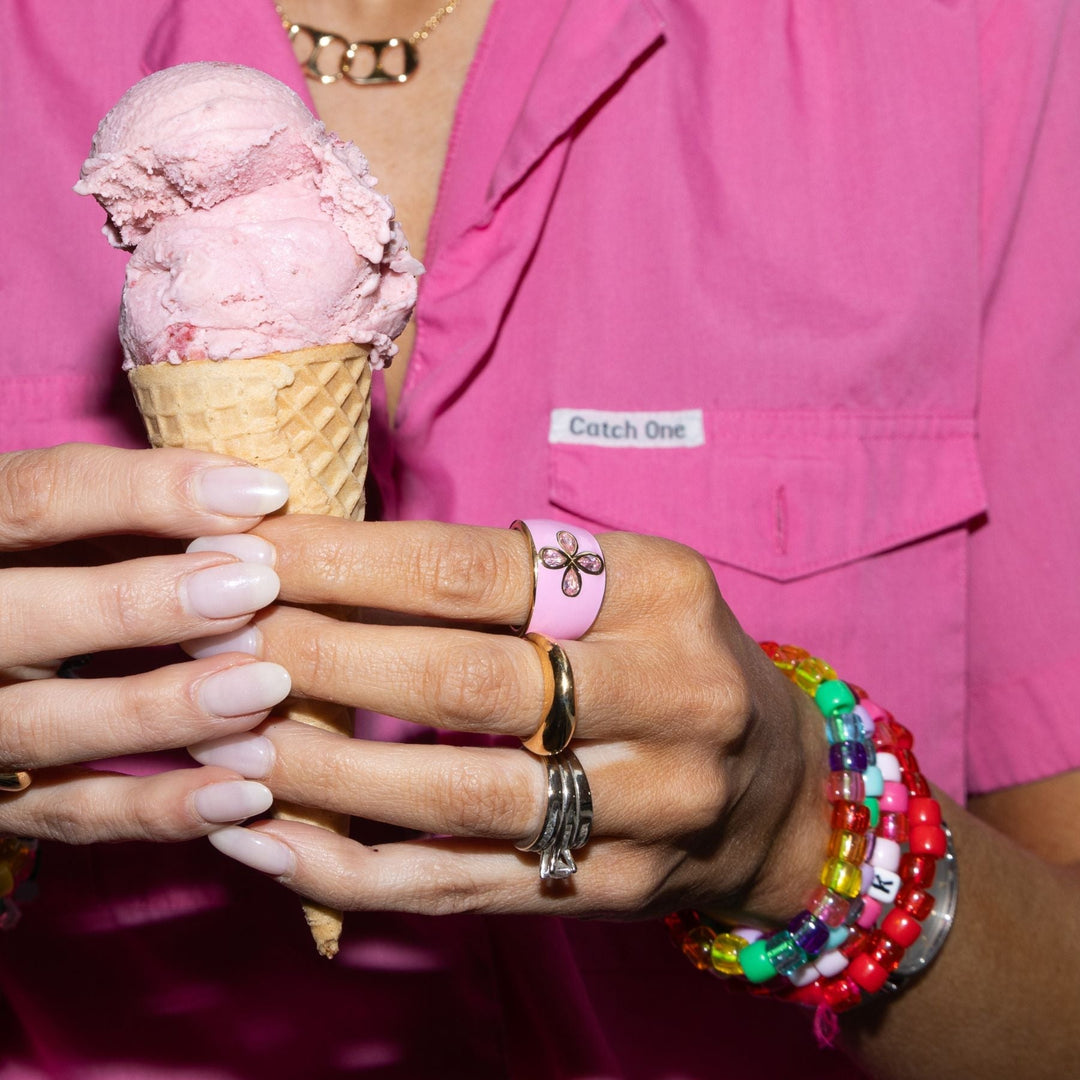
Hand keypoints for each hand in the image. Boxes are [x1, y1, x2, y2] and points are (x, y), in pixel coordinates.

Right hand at [0, 444, 293, 843]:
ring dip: (162, 710)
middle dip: (142, 602)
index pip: (36, 498)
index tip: (260, 492)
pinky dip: (159, 809)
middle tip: (257, 586)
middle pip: (22, 617)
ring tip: (266, 687)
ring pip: (43, 726)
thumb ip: (135, 511)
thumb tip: (257, 502)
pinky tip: (245, 793)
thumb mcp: (70, 524)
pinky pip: (70, 814)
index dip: (145, 490)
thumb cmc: (49, 569)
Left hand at [192, 518, 829, 924]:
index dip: (346, 563)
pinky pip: (467, 885)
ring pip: (458, 794)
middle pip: (462, 679)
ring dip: (323, 771)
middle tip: (209, 637)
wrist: (779, 790)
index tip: (245, 551)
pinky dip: (357, 871)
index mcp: (657, 587)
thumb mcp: (627, 580)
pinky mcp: (615, 888)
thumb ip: (511, 574)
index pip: (474, 571)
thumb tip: (332, 565)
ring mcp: (649, 803)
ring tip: (219, 738)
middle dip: (317, 657)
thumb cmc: (673, 659)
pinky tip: (271, 843)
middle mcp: (667, 692)